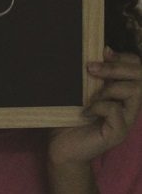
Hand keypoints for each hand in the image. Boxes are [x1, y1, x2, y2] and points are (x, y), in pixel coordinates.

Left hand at [48, 48, 140, 169]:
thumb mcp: (78, 88)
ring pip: (134, 92)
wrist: (60, 145)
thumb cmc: (68, 114)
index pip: (138, 69)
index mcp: (120, 92)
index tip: (104, 52)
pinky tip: (85, 112)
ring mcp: (125, 120)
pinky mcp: (117, 133)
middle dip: (117, 67)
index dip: (125, 58)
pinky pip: (116, 111)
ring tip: (90, 95)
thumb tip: (104, 49)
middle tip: (91, 68)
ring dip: (110, 87)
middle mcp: (128, 105)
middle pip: (141, 78)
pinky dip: (99, 106)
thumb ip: (91, 72)